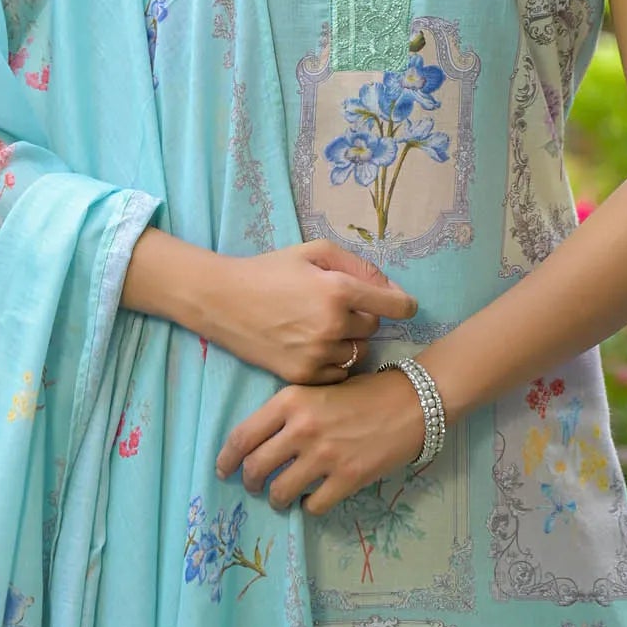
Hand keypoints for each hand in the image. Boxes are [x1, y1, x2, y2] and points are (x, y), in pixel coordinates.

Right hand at [206, 239, 417, 384]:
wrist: (222, 301)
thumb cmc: (269, 270)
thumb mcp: (314, 251)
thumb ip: (357, 265)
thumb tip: (391, 288)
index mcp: (338, 290)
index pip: (396, 306)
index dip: (404, 304)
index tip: (403, 305)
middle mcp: (333, 325)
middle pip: (373, 328)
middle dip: (362, 317)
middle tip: (337, 307)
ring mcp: (317, 354)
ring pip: (357, 353)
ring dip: (348, 341)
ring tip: (321, 327)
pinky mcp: (303, 375)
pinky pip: (338, 373)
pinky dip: (333, 361)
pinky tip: (313, 345)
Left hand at [215, 369, 427, 515]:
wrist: (411, 402)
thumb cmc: (363, 393)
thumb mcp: (317, 390)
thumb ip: (289, 413)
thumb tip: (261, 444)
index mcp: (290, 401)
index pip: (242, 436)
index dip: (226, 458)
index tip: (223, 469)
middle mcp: (302, 428)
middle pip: (255, 468)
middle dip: (249, 482)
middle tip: (253, 485)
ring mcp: (324, 456)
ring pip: (280, 492)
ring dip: (276, 499)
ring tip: (281, 497)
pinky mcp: (347, 478)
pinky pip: (313, 506)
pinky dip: (309, 507)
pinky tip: (314, 498)